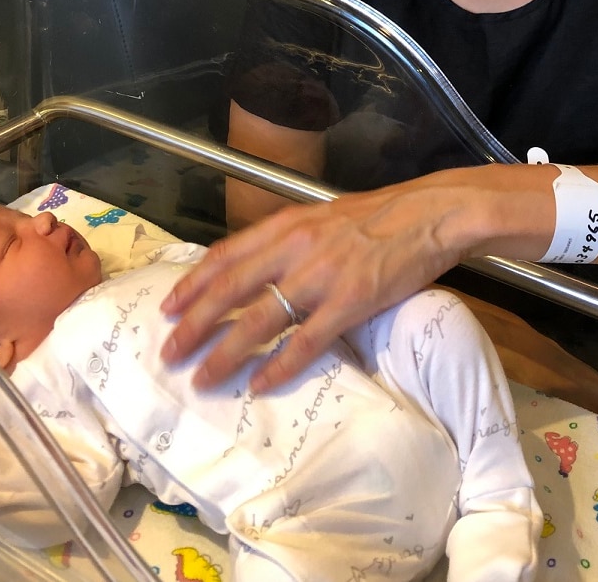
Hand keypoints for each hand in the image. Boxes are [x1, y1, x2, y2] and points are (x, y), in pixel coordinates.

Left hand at [160, 176, 470, 392]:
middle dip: (194, 323)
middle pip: (231, 290)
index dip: (194, 282)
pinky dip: (279, 365)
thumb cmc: (379, 215)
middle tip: (169, 352)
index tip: (169, 306)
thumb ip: (290, 239)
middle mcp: (295, 247)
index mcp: (287, 225)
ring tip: (202, 377)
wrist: (428, 213)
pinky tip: (260, 383)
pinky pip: (306, 340)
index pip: (226, 255)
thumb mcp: (323, 216)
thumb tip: (261, 266)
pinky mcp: (350, 300)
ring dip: (226, 352)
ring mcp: (321, 275)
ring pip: (261, 319)